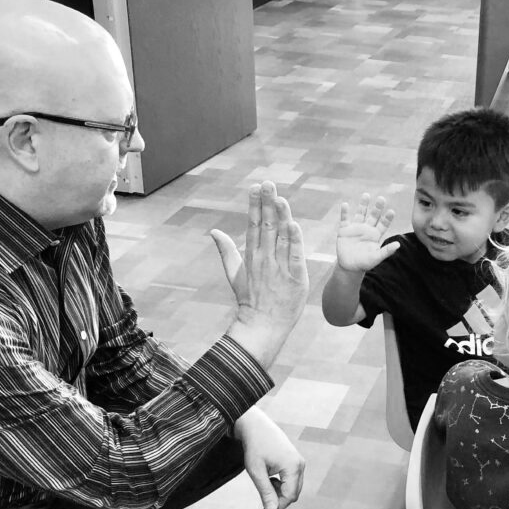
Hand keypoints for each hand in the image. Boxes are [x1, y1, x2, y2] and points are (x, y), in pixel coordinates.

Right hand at [211, 181, 308, 367]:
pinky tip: (294, 225)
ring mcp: (279, 268)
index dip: (254, 205)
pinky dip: (294, 241)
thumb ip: (226, 250)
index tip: (256, 186)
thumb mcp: (235, 273)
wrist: (262, 326)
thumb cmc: (250, 299)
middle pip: (266, 226)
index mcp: (251, 256)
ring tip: (280, 198)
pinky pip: (294, 256)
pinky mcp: (295, 278)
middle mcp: (264, 259)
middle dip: (267, 203)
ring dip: (281, 216)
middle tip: (268, 183)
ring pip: (281, 238)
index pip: (253, 225)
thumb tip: (213, 232)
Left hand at [233, 407, 304, 508]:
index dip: (277, 506)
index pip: (289, 496)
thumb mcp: (257, 472)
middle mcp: (300, 464)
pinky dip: (282, 484)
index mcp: (292, 466)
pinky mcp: (296, 461)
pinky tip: (270, 477)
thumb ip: (266, 492)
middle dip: (279, 500)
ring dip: (280, 492)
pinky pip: (293, 480)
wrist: (256, 426)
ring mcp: (299, 462)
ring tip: (265, 482)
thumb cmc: (254, 447)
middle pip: (294, 494)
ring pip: (294, 488)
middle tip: (262, 497)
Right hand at [335, 194, 400, 271]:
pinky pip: (344, 219)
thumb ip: (386, 251)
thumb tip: (398, 245)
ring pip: (360, 213)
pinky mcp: (344, 230)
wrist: (349, 266)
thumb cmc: (365, 263)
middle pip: (373, 216)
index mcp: (376, 234)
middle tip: (381, 199)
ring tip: (366, 195)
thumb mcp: (376, 258)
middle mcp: (367, 228)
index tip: (391, 211)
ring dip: (363, 205)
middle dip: (377, 208)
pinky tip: (345, 205)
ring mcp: (356, 228)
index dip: (387, 218)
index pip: (383, 224)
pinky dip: (344, 212)